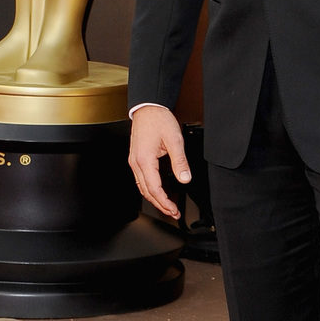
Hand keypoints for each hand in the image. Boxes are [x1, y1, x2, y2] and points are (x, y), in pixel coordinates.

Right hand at [129, 105, 190, 219]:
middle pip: (146, 191)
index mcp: (144, 160)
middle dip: (160, 205)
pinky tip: (158, 192)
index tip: (173, 210)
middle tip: (172, 213)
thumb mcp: (175, 140)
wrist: (148, 108)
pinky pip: (141, 179)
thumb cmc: (159, 120)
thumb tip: (185, 179)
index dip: (164, 202)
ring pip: (142, 187)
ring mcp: (134, 161)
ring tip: (167, 206)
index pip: (154, 189)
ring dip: (154, 198)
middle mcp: (136, 163)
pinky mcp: (136, 158)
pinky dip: (150, 189)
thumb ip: (180, 162)